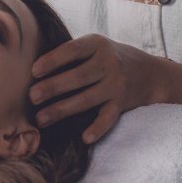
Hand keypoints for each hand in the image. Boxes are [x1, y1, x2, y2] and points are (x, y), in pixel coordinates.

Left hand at [29, 34, 169, 143]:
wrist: (150, 73)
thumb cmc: (108, 58)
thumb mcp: (94, 47)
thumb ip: (71, 53)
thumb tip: (32, 69)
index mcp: (97, 44)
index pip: (72, 50)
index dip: (53, 60)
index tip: (33, 71)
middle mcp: (109, 63)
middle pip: (77, 77)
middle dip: (52, 87)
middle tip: (31, 97)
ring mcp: (117, 84)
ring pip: (87, 99)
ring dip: (62, 110)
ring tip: (41, 119)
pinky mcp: (122, 103)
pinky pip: (108, 118)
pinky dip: (97, 128)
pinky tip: (84, 138)